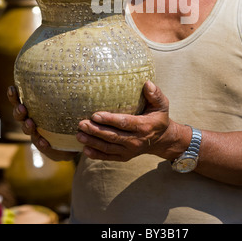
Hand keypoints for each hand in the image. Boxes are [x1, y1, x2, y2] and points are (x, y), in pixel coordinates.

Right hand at [7, 86, 76, 161]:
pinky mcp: (46, 147)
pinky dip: (42, 143)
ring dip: (27, 126)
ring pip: (28, 130)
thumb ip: (67, 93)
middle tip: (22, 108)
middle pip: (19, 116)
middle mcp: (32, 121)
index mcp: (34, 109)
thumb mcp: (66, 105)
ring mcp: (37, 134)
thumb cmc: (67, 118)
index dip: (14, 96)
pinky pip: (42, 145)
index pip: (21, 101)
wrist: (73, 142)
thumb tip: (79, 74)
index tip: (12, 88)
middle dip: (19, 111)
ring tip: (30, 123)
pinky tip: (44, 142)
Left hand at [76, 80, 190, 161]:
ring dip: (92, 142)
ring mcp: (130, 151)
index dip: (109, 120)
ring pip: (108, 147)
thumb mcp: (161, 105)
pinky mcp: (124, 157)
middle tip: (81, 124)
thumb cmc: (158, 117)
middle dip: (95, 131)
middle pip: (112, 136)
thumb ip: (155, 94)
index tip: (95, 115)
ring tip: (79, 135)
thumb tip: (147, 83)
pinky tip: (85, 149)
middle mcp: (136, 141)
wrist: (162, 139)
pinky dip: (96, 155)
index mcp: (144, 126)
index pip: (124, 123)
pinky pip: (109, 157)